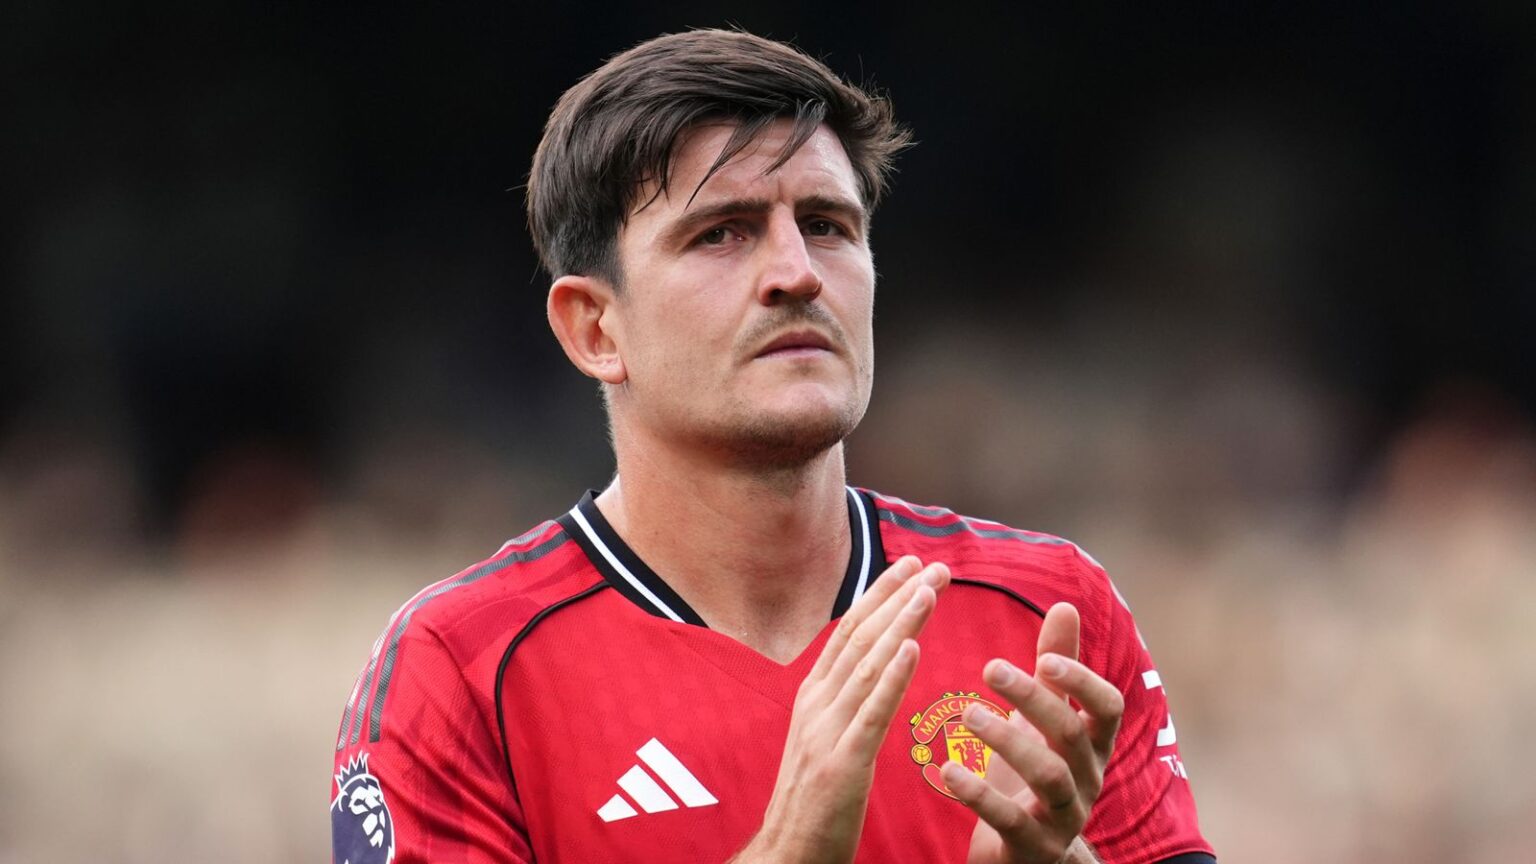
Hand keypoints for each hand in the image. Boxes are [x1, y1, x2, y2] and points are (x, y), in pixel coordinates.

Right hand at [731, 556, 950, 863]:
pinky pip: (871, 713)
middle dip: (898, 597)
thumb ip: (844, 703)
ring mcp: (826, 733)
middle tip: (935, 565)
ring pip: (869, 665)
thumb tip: (873, 668)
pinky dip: (892, 675)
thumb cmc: (812, 804)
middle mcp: (816, 705)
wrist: (785, 855)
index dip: (879, 596)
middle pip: (860, 638)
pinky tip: (912, 647)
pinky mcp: (842, 764)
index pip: (849, 632)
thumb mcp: (823, 741)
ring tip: (930, 590)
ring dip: (902, 622)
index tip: (911, 567)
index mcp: (812, 697)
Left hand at [941, 603, 1122, 863]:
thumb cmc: (1034, 771)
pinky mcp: (1033, 847)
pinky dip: (980, 795)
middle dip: (1035, 699)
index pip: (1108, 708)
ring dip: (1009, 741)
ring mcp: (1064, 816)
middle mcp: (1087, 779)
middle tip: (990, 666)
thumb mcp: (1046, 718)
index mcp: (1092, 744)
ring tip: (968, 712)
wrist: (1026, 852)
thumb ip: (1056, 666)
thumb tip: (1066, 605)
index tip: (1047, 658)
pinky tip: (949, 770)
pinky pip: (1011, 821)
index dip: (1083, 682)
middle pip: (1072, 735)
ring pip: (1049, 777)